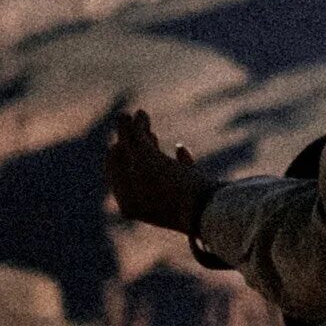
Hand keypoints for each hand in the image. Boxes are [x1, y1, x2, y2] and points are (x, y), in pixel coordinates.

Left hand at [105, 108, 215, 239]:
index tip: (129, 118)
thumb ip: (133, 135)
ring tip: (152, 133)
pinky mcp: (191, 198)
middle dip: (135, 142)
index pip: (115, 164)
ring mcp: (168, 202)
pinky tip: (181, 148)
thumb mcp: (146, 158)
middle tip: (142, 119)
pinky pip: (180, 176)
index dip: (120, 138)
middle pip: (133, 167)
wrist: (210, 211)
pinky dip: (178, 161)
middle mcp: (144, 204)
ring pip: (156, 171)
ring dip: (152, 150)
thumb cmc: (172, 186)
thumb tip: (124, 114)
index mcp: (127, 201)